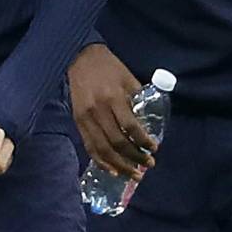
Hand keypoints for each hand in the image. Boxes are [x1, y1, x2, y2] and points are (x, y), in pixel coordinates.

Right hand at [68, 44, 156, 180]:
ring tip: (133, 174)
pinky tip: (112, 170)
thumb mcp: (128, 78)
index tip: (154, 149)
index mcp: (113, 98)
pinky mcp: (78, 121)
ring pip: (103, 149)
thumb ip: (137, 99)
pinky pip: (89, 146)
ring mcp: (86, 118)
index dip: (143, 141)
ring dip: (119, 165)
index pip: (130, 127)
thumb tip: (147, 122)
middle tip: (148, 165)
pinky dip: (101, 161)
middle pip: (117, 142)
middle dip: (134, 158)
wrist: (80, 57)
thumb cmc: (108, 67)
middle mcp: (98, 111)